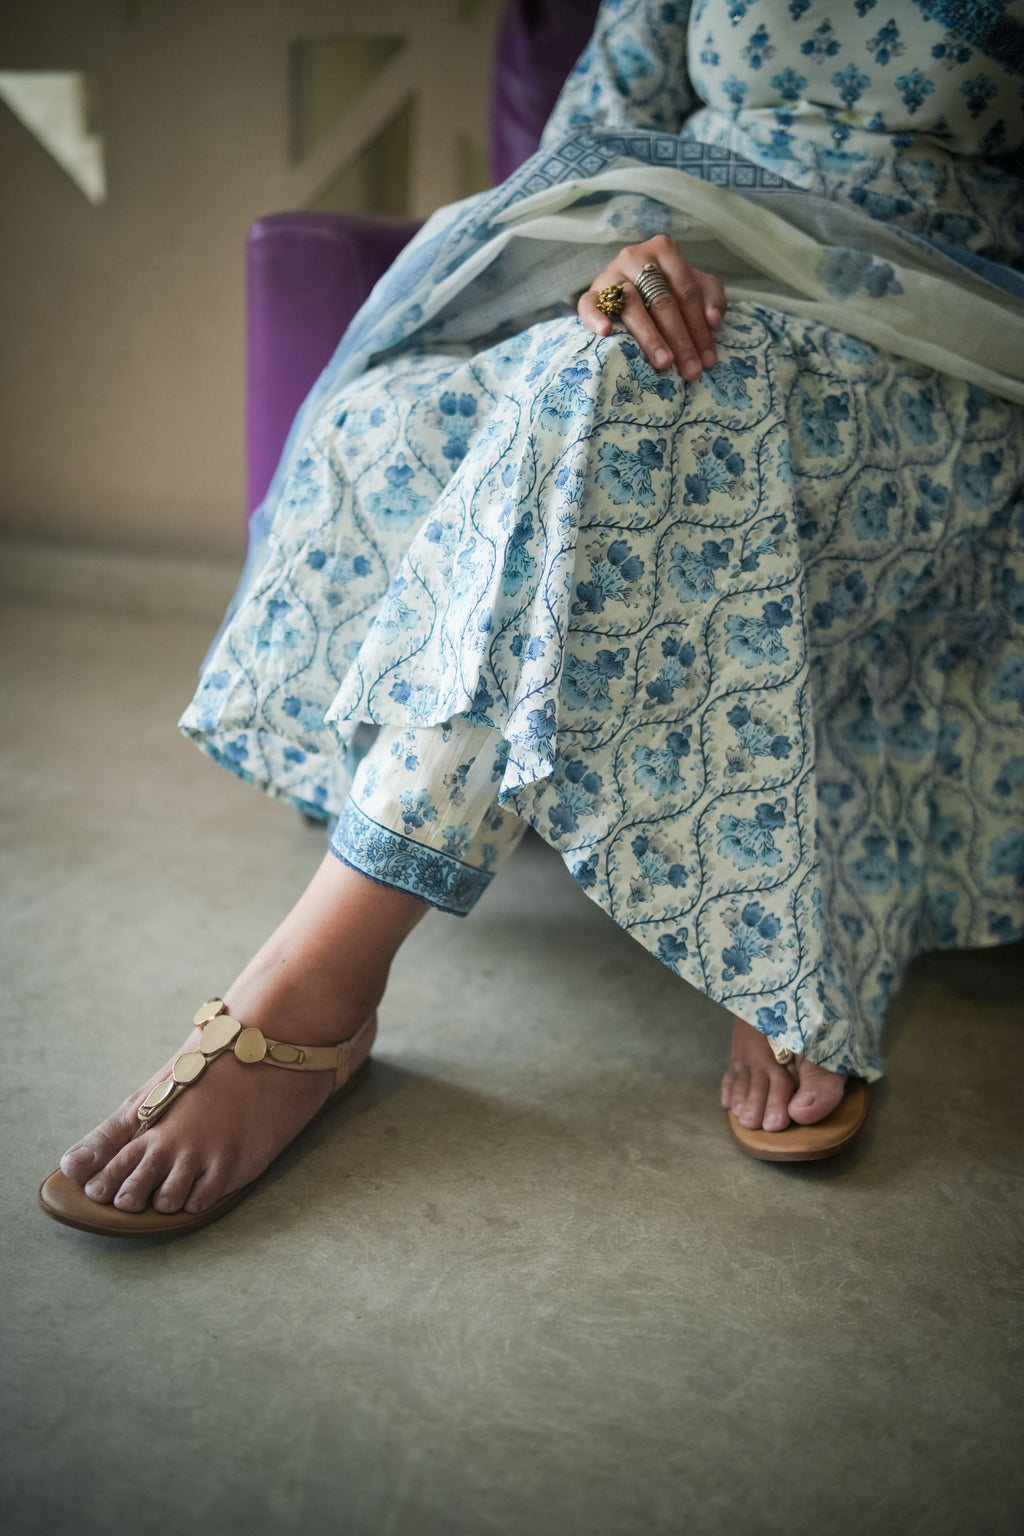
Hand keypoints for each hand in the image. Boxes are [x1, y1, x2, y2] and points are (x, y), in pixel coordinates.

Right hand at [577, 234, 726, 379]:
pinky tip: (605, 333)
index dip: (700, 328)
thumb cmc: (666, 287)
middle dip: (680, 339)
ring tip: (663, 363)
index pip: (687, 292)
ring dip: (650, 336)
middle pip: (662, 300)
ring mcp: (611, 274)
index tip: (708, 361)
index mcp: (665, 251)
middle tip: (690, 370)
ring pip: (631, 304)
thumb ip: (711, 298)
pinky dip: (595, 317)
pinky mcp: (591, 292)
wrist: (626, 284)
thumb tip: (714, 321)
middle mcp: (636, 257)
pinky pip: (588, 304)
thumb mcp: (696, 286)